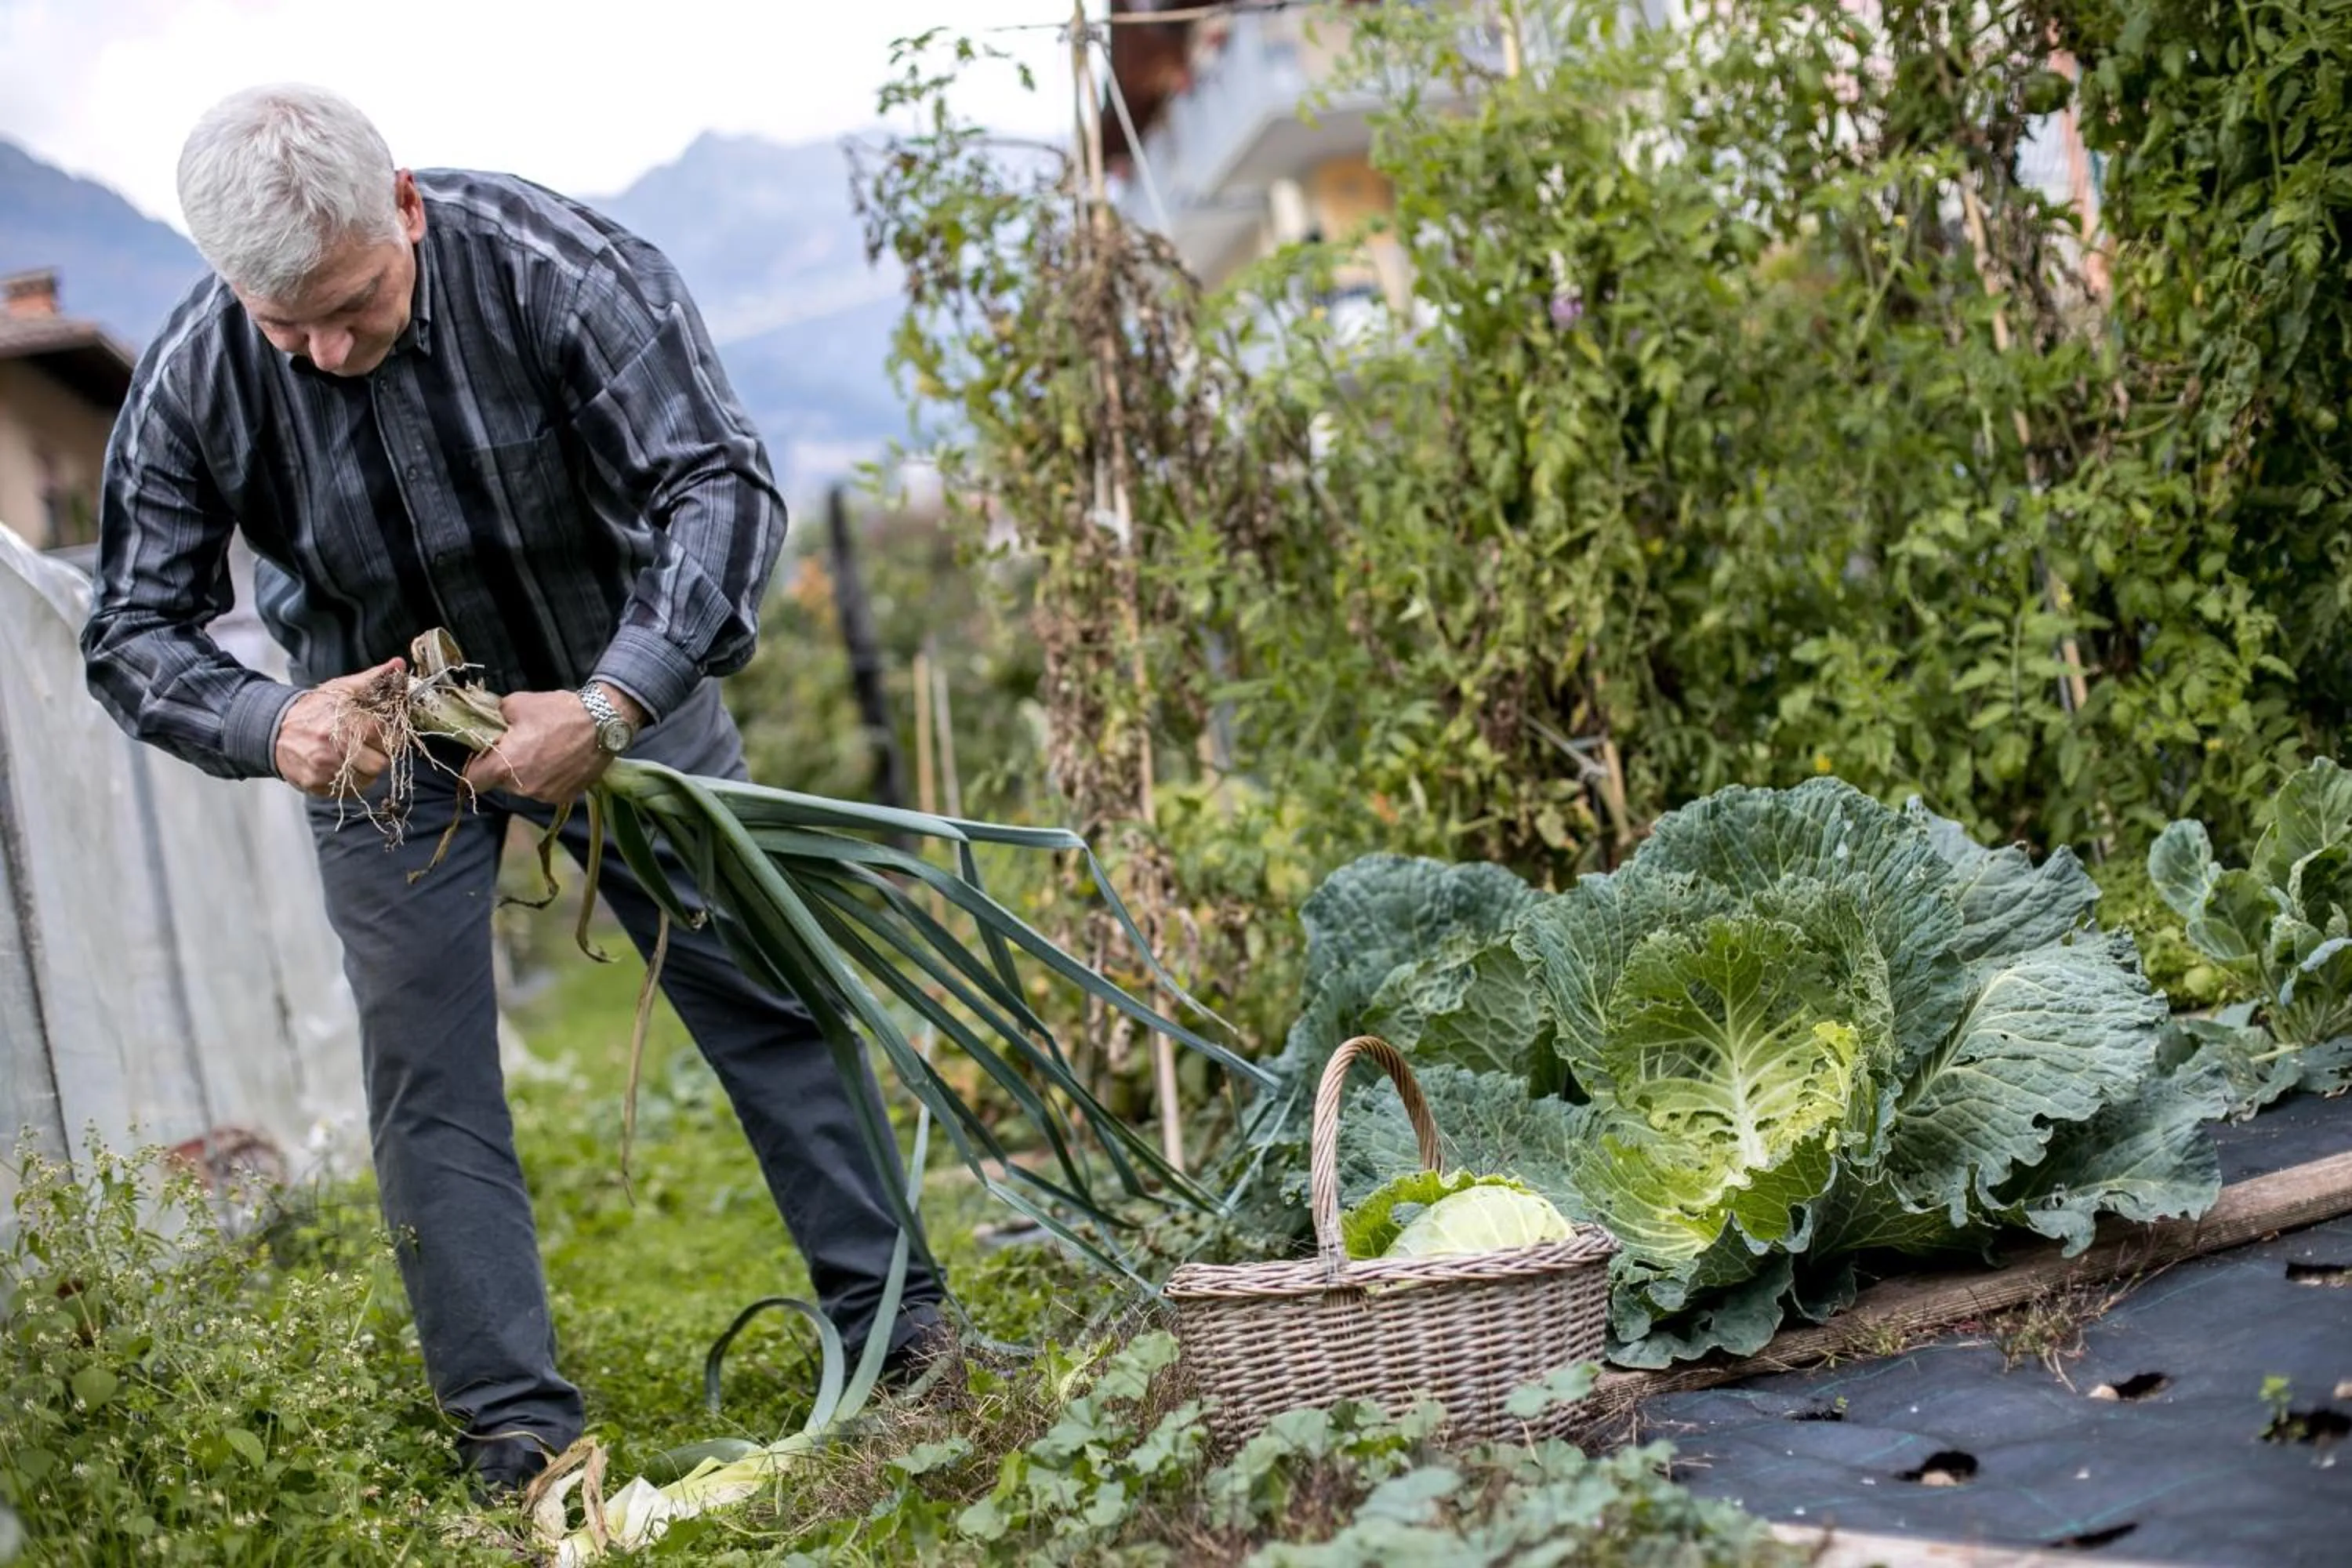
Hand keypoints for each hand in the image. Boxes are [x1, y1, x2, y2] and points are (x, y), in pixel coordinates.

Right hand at [276, 657, 405, 796]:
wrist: (273, 728)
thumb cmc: (315, 709)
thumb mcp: (341, 689)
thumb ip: (372, 679)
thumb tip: (398, 664)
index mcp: (345, 722)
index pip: (386, 738)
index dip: (391, 738)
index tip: (385, 736)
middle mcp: (334, 747)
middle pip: (380, 764)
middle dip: (380, 757)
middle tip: (371, 748)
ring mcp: (323, 768)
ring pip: (367, 781)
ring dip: (366, 771)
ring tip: (355, 757)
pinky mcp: (315, 784)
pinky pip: (348, 791)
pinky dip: (350, 782)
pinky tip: (341, 767)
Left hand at [461, 686, 638, 804]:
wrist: (604, 723)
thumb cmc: (558, 712)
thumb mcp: (517, 703)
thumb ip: (495, 717)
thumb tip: (491, 723)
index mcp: (504, 766)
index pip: (473, 780)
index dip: (474, 766)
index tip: (483, 755)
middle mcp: (522, 788)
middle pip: (499, 783)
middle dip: (504, 766)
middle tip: (518, 745)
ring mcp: (545, 795)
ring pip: (523, 787)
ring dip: (526, 773)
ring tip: (544, 750)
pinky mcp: (565, 797)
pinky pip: (546, 789)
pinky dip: (548, 777)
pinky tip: (559, 759)